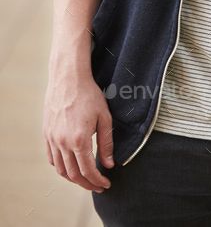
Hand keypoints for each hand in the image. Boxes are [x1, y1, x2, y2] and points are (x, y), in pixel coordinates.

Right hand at [43, 72, 113, 192]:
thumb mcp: (104, 117)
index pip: (88, 170)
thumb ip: (106, 143)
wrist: (68, 79)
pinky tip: (70, 166)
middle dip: (87, 184)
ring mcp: (53, 139)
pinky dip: (60, 167)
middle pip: (73, 174)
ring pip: (60, 169)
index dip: (97, 181)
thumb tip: (109, 164)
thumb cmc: (89, 95)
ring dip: (73, 178)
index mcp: (79, 140)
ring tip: (85, 179)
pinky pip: (51, 158)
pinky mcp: (47, 134)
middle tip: (98, 186)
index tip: (106, 184)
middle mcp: (63, 143)